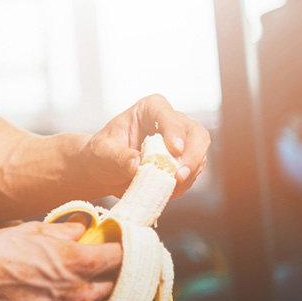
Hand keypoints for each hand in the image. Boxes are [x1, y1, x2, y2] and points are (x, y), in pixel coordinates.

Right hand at [0, 220, 121, 300]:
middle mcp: (78, 293)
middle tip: (93, 266)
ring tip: (73, 287)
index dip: (119, 251)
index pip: (119, 258)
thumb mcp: (32, 230)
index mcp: (78, 262)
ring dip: (90, 298)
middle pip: (112, 286)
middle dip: (105, 275)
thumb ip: (63, 231)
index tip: (116, 248)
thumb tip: (80, 230)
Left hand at [82, 94, 210, 198]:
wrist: (105, 169)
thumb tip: (137, 164)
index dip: (174, 130)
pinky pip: (193, 175)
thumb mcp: (102, 153)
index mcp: (149, 109)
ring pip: (199, 156)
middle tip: (180, 176)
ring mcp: (182, 143)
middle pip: (196, 133)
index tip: (175, 149)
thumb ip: (118, 157)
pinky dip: (182, 186)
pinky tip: (163, 191)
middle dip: (193, 155)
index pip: (166, 114)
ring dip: (187, 175)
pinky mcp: (184, 163)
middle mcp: (170, 122)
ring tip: (164, 188)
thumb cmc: (102, 153)